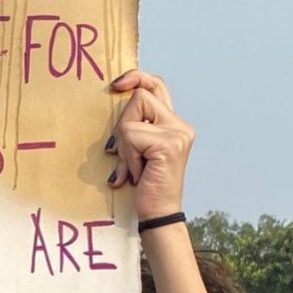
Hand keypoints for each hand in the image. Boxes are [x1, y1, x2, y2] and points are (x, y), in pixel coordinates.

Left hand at [106, 70, 194, 222]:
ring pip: (131, 118)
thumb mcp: (136, 152)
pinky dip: (127, 158)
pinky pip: (131, 136)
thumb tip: (113, 108)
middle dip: (122, 125)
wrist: (157, 214)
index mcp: (173, 124)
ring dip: (124, 146)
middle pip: (140, 97)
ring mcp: (177, 133)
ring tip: (133, 168)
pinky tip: (137, 175)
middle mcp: (179, 125)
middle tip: (125, 154)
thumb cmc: (143, 186)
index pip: (156, 86)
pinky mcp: (168, 145)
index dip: (136, 78)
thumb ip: (134, 130)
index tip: (115, 86)